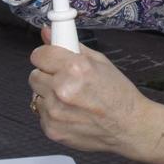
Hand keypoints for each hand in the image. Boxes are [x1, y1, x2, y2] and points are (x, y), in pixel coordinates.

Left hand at [27, 25, 148, 154]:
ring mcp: (55, 112)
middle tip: (65, 79)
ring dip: (48, 94)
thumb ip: (71, 47)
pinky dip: (52, 112)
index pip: (39, 55)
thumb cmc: (119, 95)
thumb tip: (48, 33)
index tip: (50, 58)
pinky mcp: (51, 130)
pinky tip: (71, 112)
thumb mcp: (100, 62)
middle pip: (34, 75)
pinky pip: (41, 113)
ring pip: (36, 94)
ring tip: (70, 98)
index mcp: (76, 68)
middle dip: (47, 75)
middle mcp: (62, 90)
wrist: (128, 127)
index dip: (46, 56)